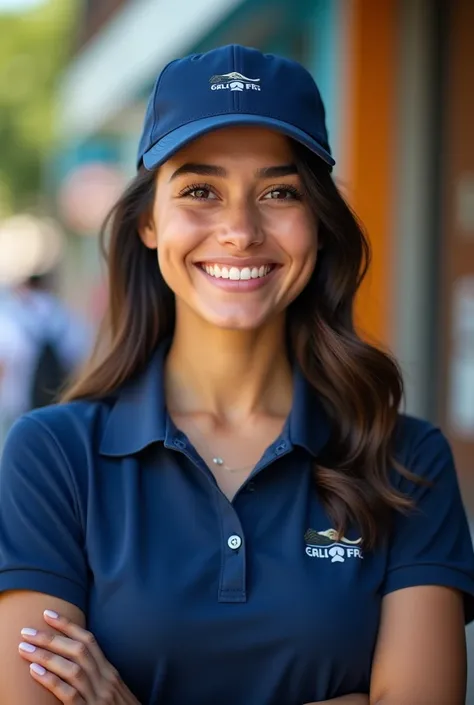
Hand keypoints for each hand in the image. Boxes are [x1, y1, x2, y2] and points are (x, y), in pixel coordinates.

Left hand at [18, 609, 139, 702]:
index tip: (48, 614)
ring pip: (72, 668)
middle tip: (27, 631)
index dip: (68, 625)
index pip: (88, 640)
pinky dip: (51, 681)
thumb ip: (98, 674)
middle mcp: (105, 679)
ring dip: (46, 656)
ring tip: (25, 649)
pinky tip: (36, 671)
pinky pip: (69, 693)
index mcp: (110, 670)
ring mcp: (98, 696)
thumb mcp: (112, 688)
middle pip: (78, 650)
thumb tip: (76, 659)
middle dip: (51, 638)